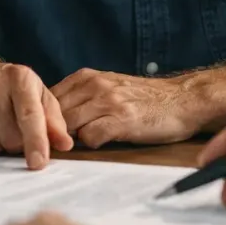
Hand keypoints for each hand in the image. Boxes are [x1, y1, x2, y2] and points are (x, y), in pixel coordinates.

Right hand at [0, 60, 74, 169]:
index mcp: (19, 76)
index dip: (36, 141)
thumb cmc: (11, 88)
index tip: (38, 163)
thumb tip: (65, 144)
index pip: (29, 115)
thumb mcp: (37, 95)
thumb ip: (54, 120)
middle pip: (9, 137)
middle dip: (15, 144)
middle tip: (12, 129)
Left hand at [52, 68, 198, 147]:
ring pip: (69, 125)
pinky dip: (91, 143)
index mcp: (87, 77)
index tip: (45, 133)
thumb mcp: (108, 86)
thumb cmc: (144, 99)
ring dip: (69, 140)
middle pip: (55, 113)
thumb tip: (50, 117)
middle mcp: (95, 85)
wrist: (182, 99)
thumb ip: (81, 97)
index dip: (43, 118)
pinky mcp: (123, 120)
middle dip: (52, 132)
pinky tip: (102, 142)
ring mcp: (109, 102)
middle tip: (54, 147)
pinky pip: (91, 136)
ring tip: (76, 147)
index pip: (47, 98)